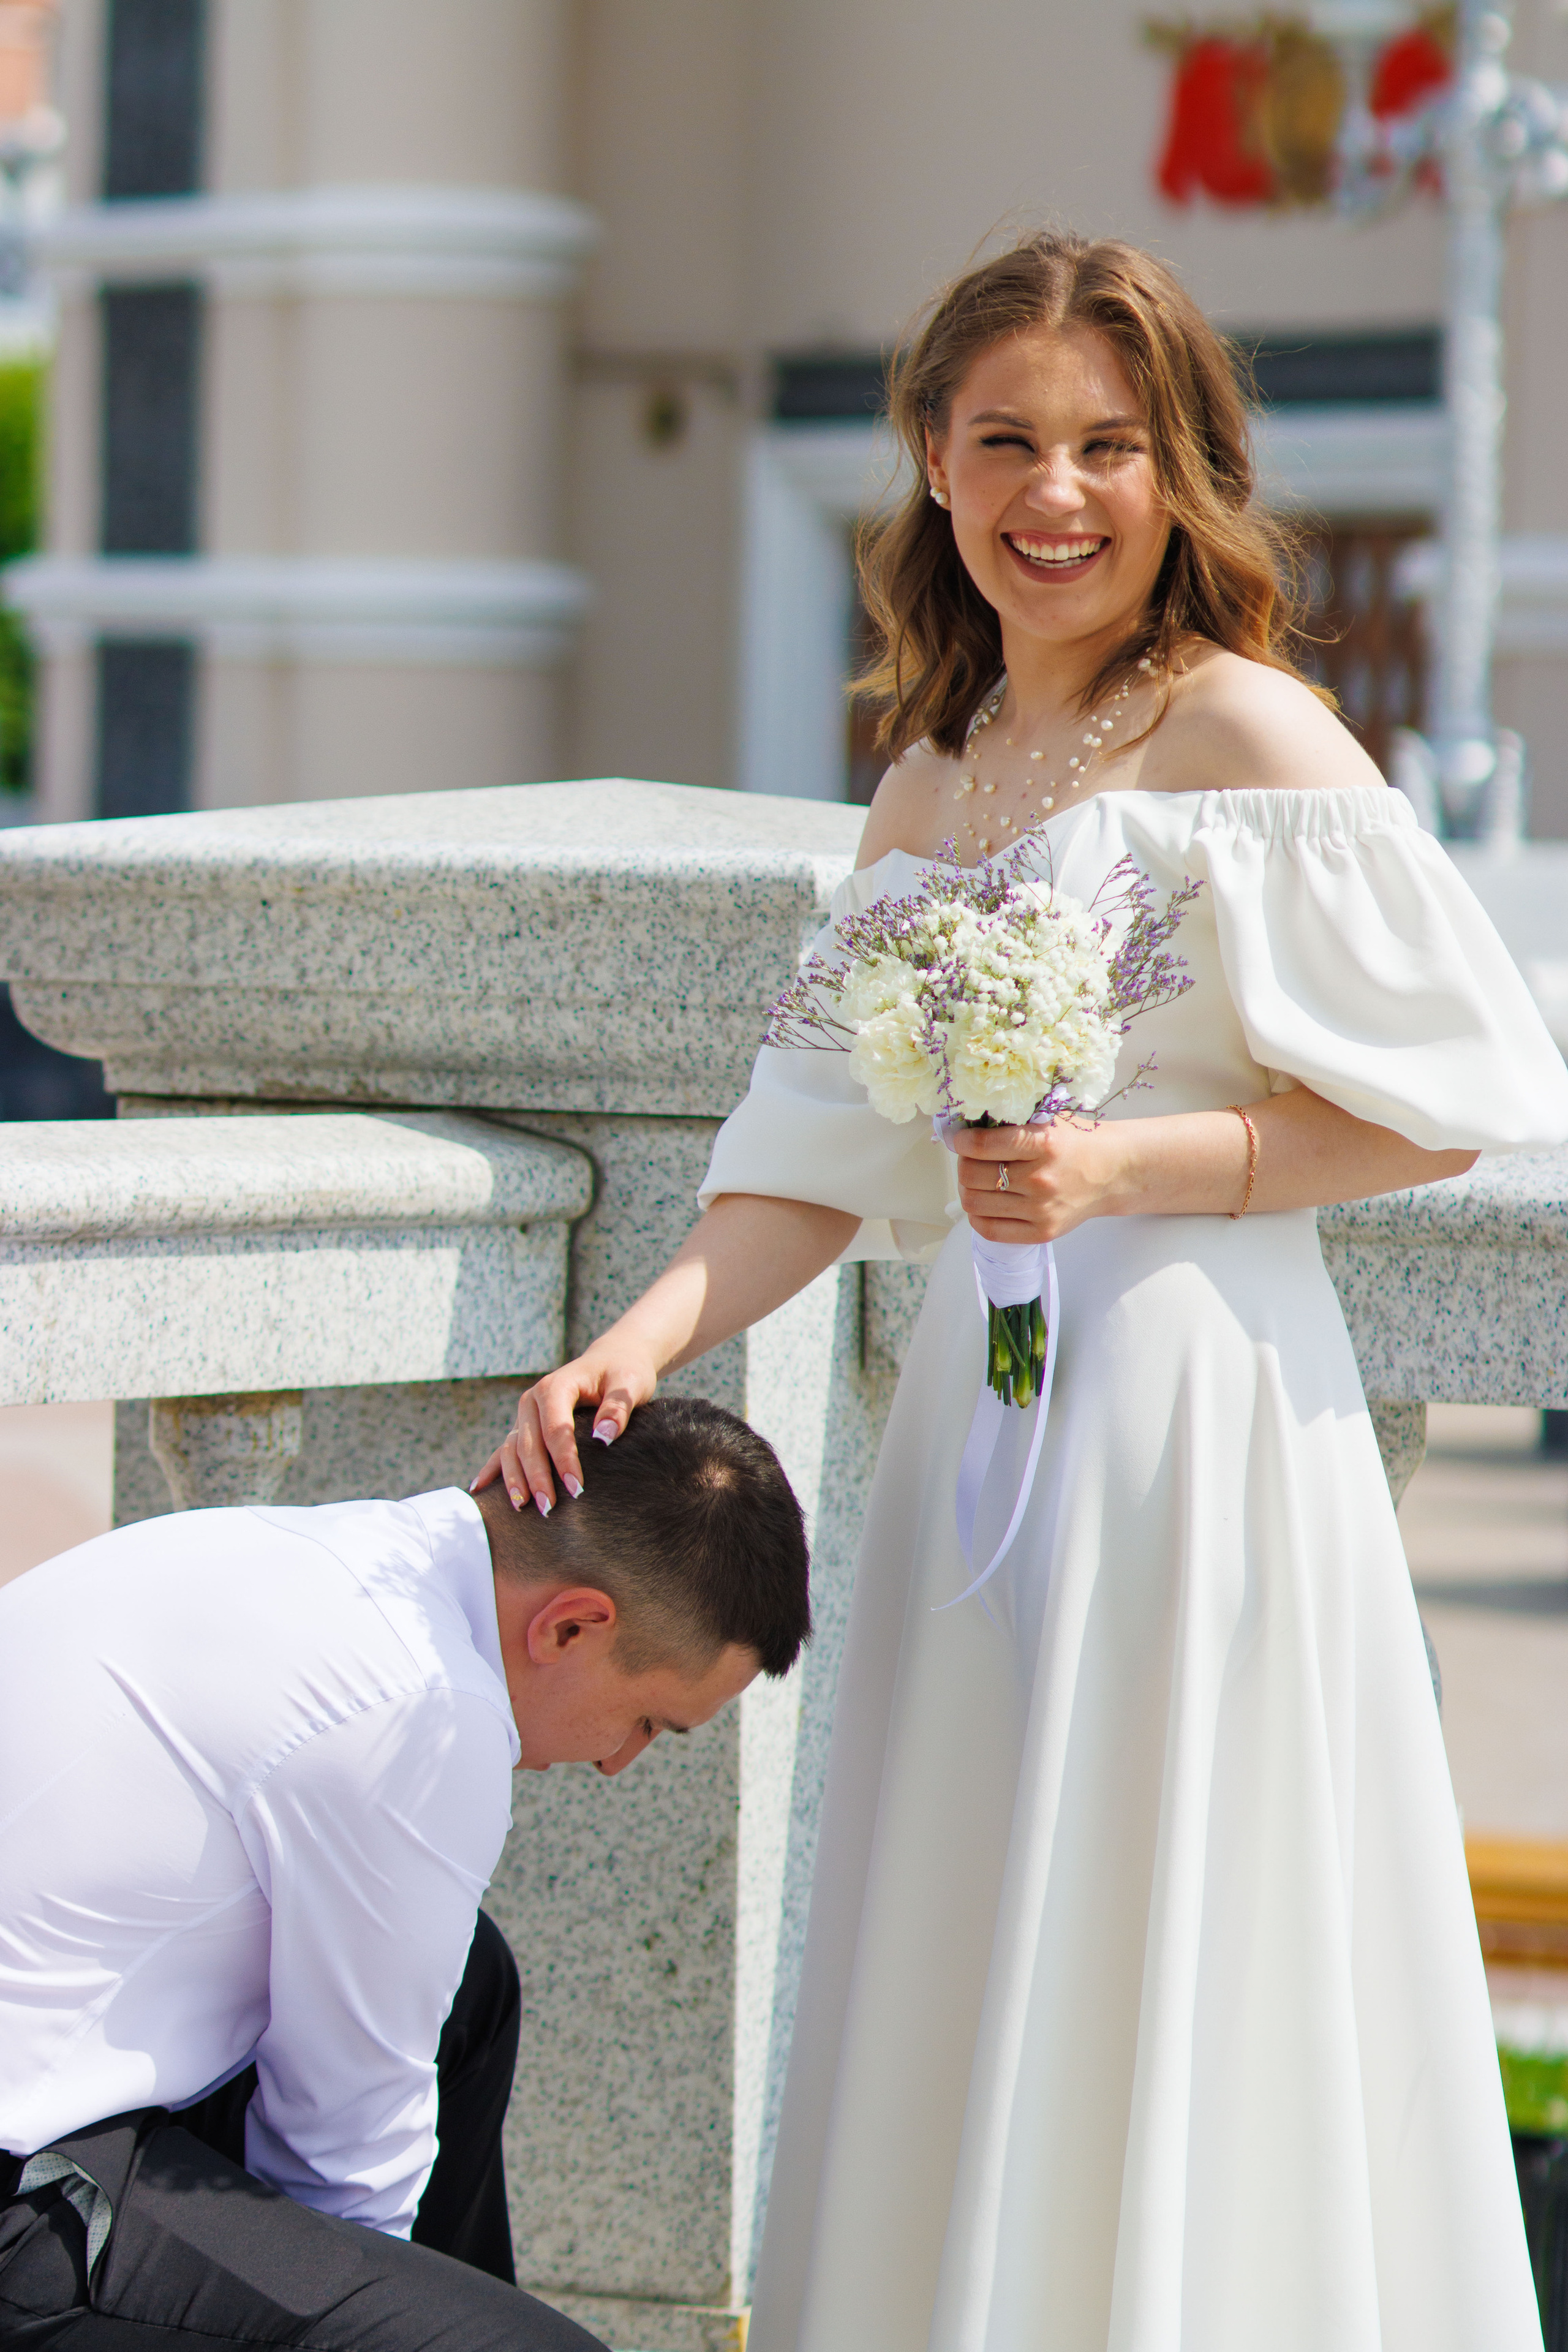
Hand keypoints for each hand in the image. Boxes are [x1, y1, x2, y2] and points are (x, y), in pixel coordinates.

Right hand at [470, 1339, 658, 1514]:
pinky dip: (492, 1469)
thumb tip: (603, 1437)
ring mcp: (526, 1414)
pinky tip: (479, 1490)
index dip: (564, 1460)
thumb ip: (618, 1407)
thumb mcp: (628, 1384)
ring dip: (514, 1479)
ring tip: (522, 1508)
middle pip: (529, 1443)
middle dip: (537, 1477)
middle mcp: (533, 1400)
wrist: (613, 1360)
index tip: (577, 1489)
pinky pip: (504, 1449)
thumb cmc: (623, 1373)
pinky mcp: (525, 1426)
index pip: (556, 1429)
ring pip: (511, 1449)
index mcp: (556, 1387)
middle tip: (549, 1509)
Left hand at [953, 1118, 1123, 1243]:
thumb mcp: (1048, 1119)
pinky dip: (977, 1215)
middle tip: (969, 1158)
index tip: (961, 1139)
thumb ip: (1011, 1121)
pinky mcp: (1042, 1232)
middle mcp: (1041, 1179)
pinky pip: (989, 1229)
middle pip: (971, 1176)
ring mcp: (1041, 1209)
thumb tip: (964, 1127)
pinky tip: (985, 1201)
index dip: (961, 1142)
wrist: (1112, 1172)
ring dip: (967, 1188)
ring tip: (977, 1179)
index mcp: (1044, 1143)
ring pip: (974, 1203)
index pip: (981, 1146)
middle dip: (963, 1164)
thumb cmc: (1075, 1143)